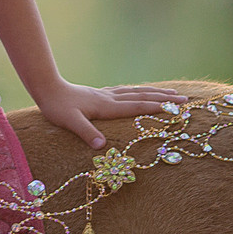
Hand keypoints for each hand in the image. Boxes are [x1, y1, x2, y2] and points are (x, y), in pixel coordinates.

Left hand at [32, 82, 182, 150]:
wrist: (47, 88)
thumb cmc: (57, 107)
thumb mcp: (69, 122)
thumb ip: (86, 132)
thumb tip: (101, 146)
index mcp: (106, 106)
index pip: (136, 107)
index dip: (156, 108)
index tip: (176, 108)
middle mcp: (110, 98)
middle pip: (142, 97)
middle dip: (164, 99)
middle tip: (185, 100)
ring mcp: (106, 94)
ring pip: (136, 92)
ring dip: (155, 93)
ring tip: (172, 93)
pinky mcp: (100, 94)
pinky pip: (126, 91)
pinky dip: (139, 91)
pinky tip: (141, 92)